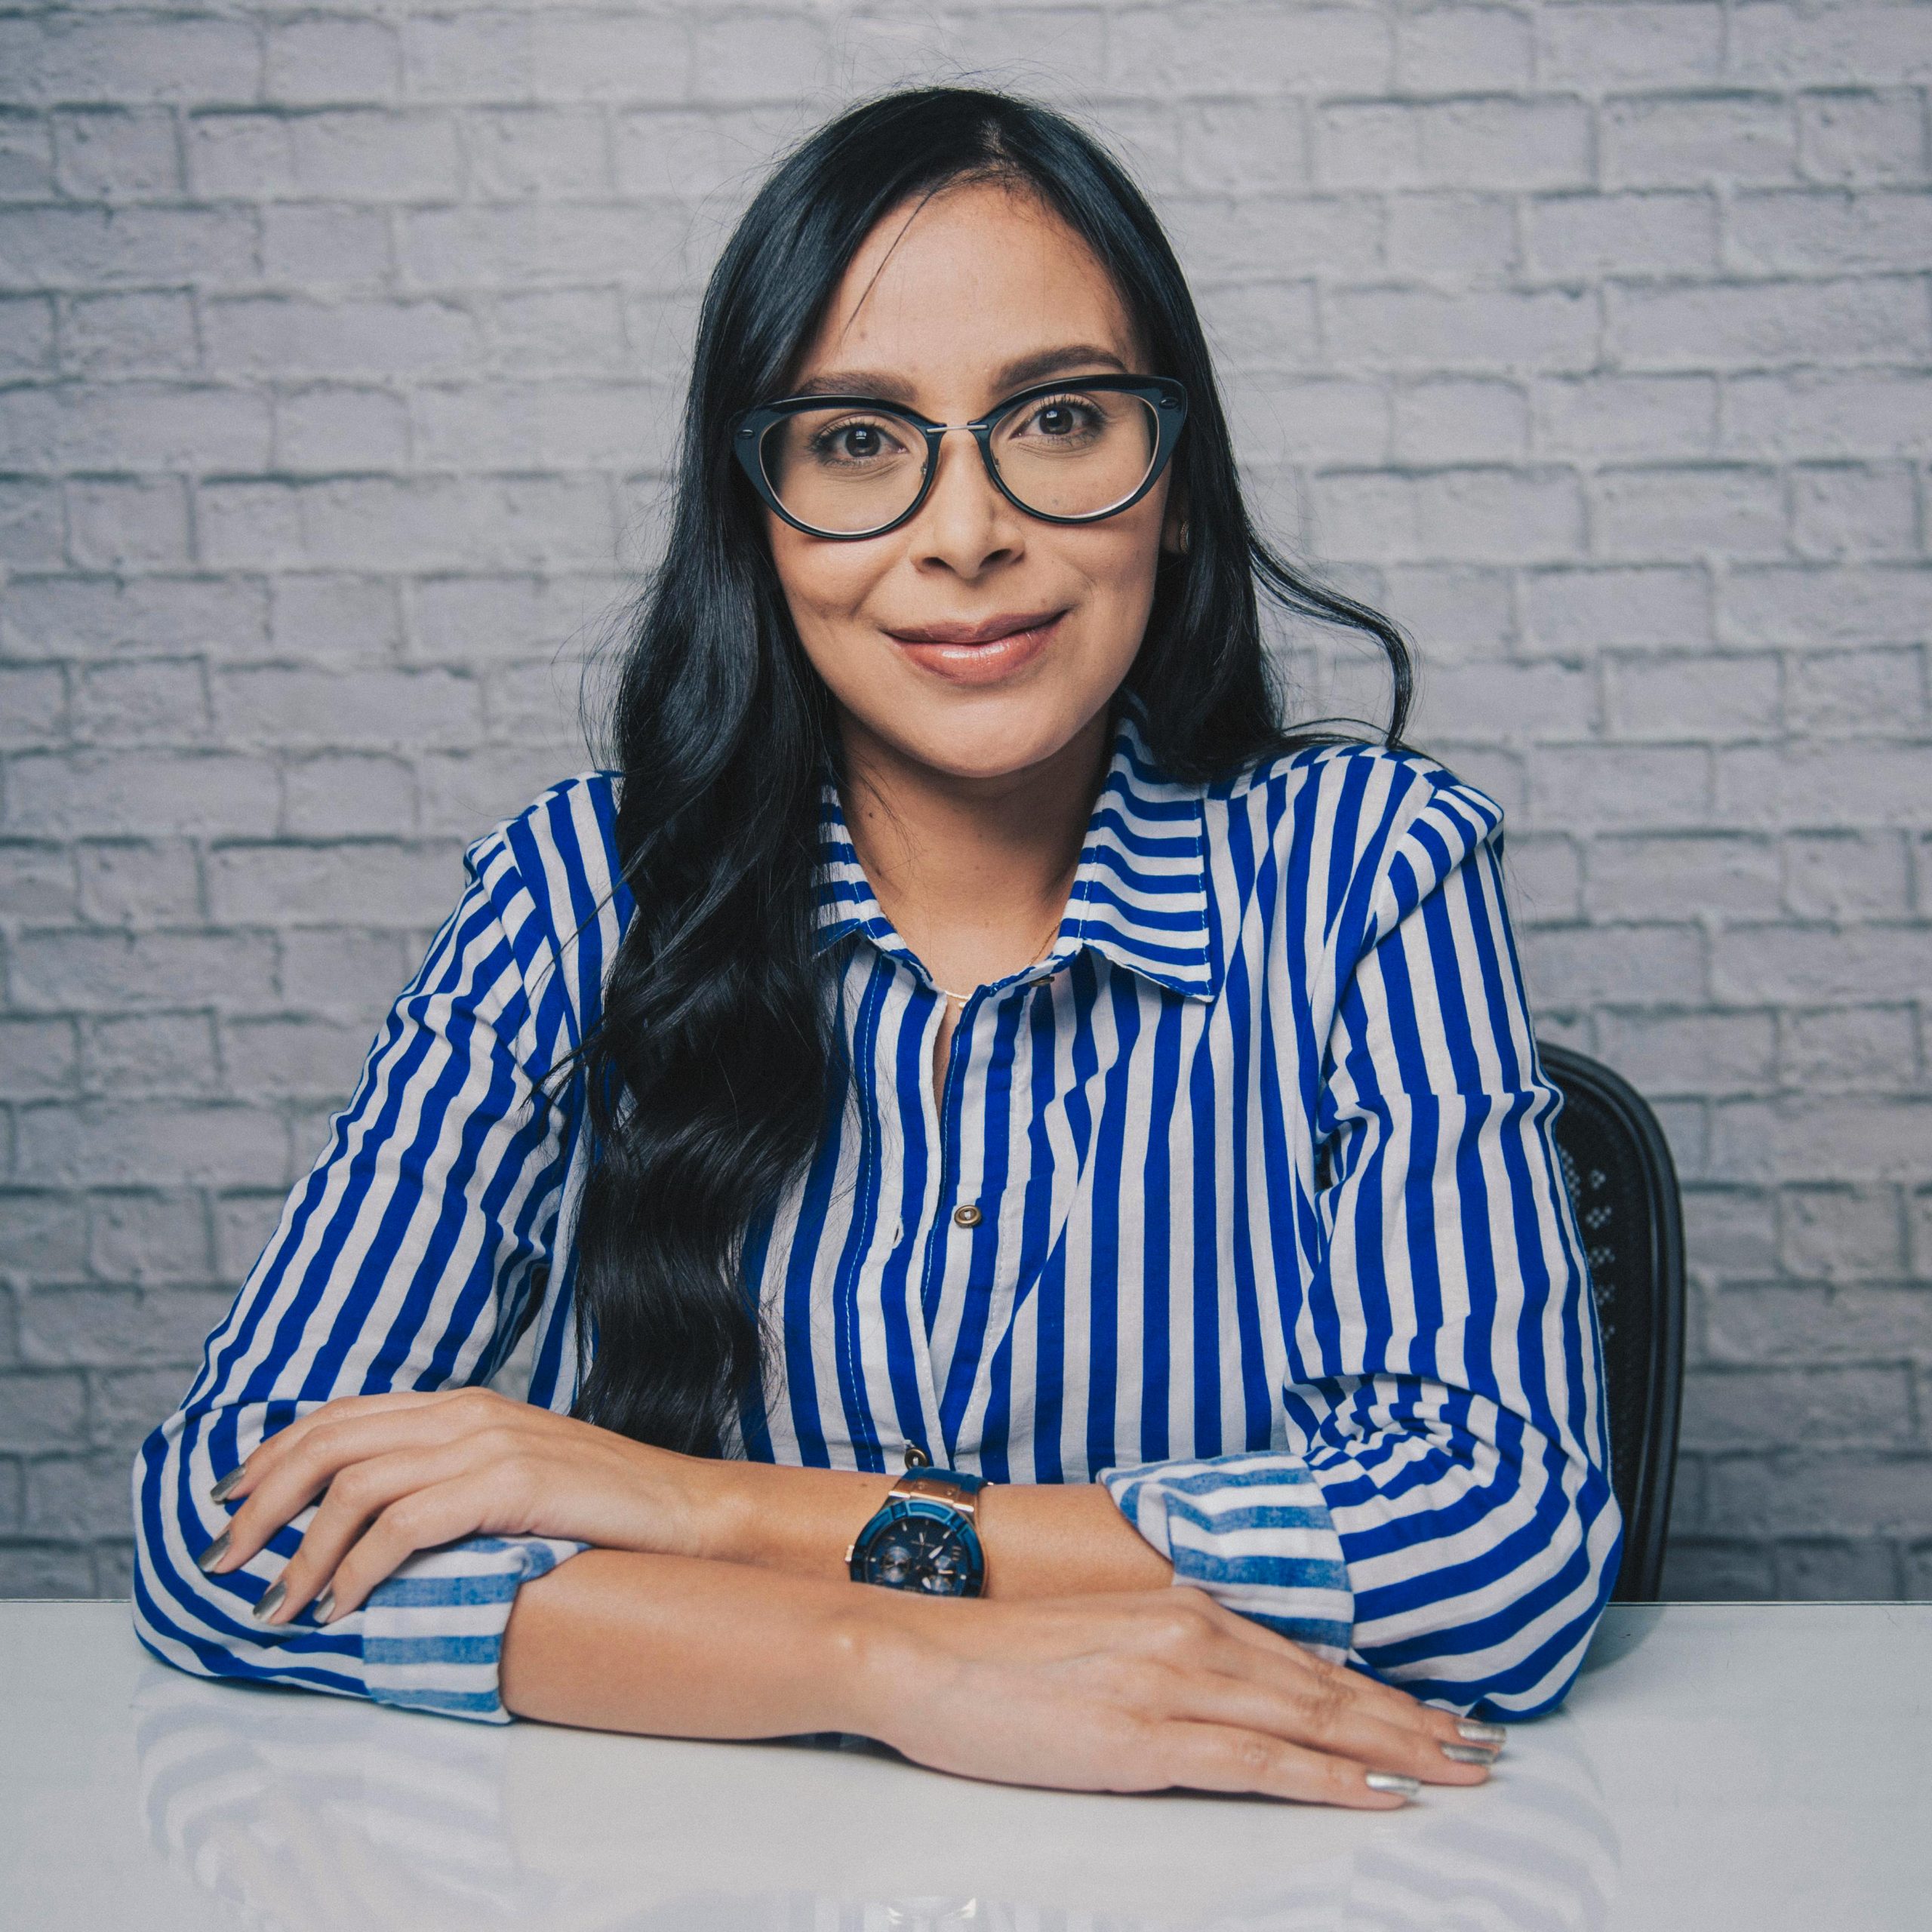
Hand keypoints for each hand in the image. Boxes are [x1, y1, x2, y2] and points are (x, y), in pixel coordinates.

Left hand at [200, 1388, 714, 1623]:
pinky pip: (405, 1525)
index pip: (340, 1415)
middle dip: (261, 1504)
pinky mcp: (512, 1484)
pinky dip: (359, 1569)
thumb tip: (368, 1526)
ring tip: (276, 1606)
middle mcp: (467, 1413)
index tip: (229, 1505)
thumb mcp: (514, 1478)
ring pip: (355, 1486)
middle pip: (330, 1443)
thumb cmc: (604, 1509)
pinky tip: (343, 1606)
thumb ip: (448, 1481)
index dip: (272, 1457)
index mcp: (463, 1404)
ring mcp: (490, 1444)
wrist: (689, 1511)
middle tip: (221, 1562)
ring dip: (301, 1553)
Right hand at [847, 1584, 1503, 1807]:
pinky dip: (1327, 1778)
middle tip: (1484, 1747)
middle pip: (1327, 1688)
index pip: (1309, 1658)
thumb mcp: (1110, 1637)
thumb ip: (1179, 1652)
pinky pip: (1258, 1761)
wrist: (922, 1652)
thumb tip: (1238, 1682)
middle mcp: (1193, 1635)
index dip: (1383, 1689)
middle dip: (1413, 1720)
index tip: (1441, 1711)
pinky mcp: (1144, 1737)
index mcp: (1186, 1610)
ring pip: (1310, 1719)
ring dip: (1394, 1747)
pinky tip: (1375, 1791)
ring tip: (1457, 1769)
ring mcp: (1172, 1685)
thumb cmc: (1006, 1655)